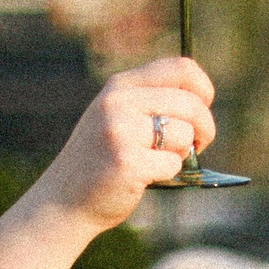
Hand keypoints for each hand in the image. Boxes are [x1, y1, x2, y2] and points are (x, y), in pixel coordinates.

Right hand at [29, 56, 217, 229]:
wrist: (64, 200)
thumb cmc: (103, 160)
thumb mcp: (119, 116)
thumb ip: (152, 102)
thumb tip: (203, 100)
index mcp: (121, 86)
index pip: (182, 68)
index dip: (203, 90)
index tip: (202, 110)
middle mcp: (118, 102)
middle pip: (192, 104)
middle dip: (205, 129)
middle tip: (196, 146)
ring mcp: (120, 131)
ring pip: (185, 135)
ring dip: (181, 154)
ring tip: (155, 161)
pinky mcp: (127, 161)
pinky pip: (173, 164)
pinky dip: (167, 174)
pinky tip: (143, 177)